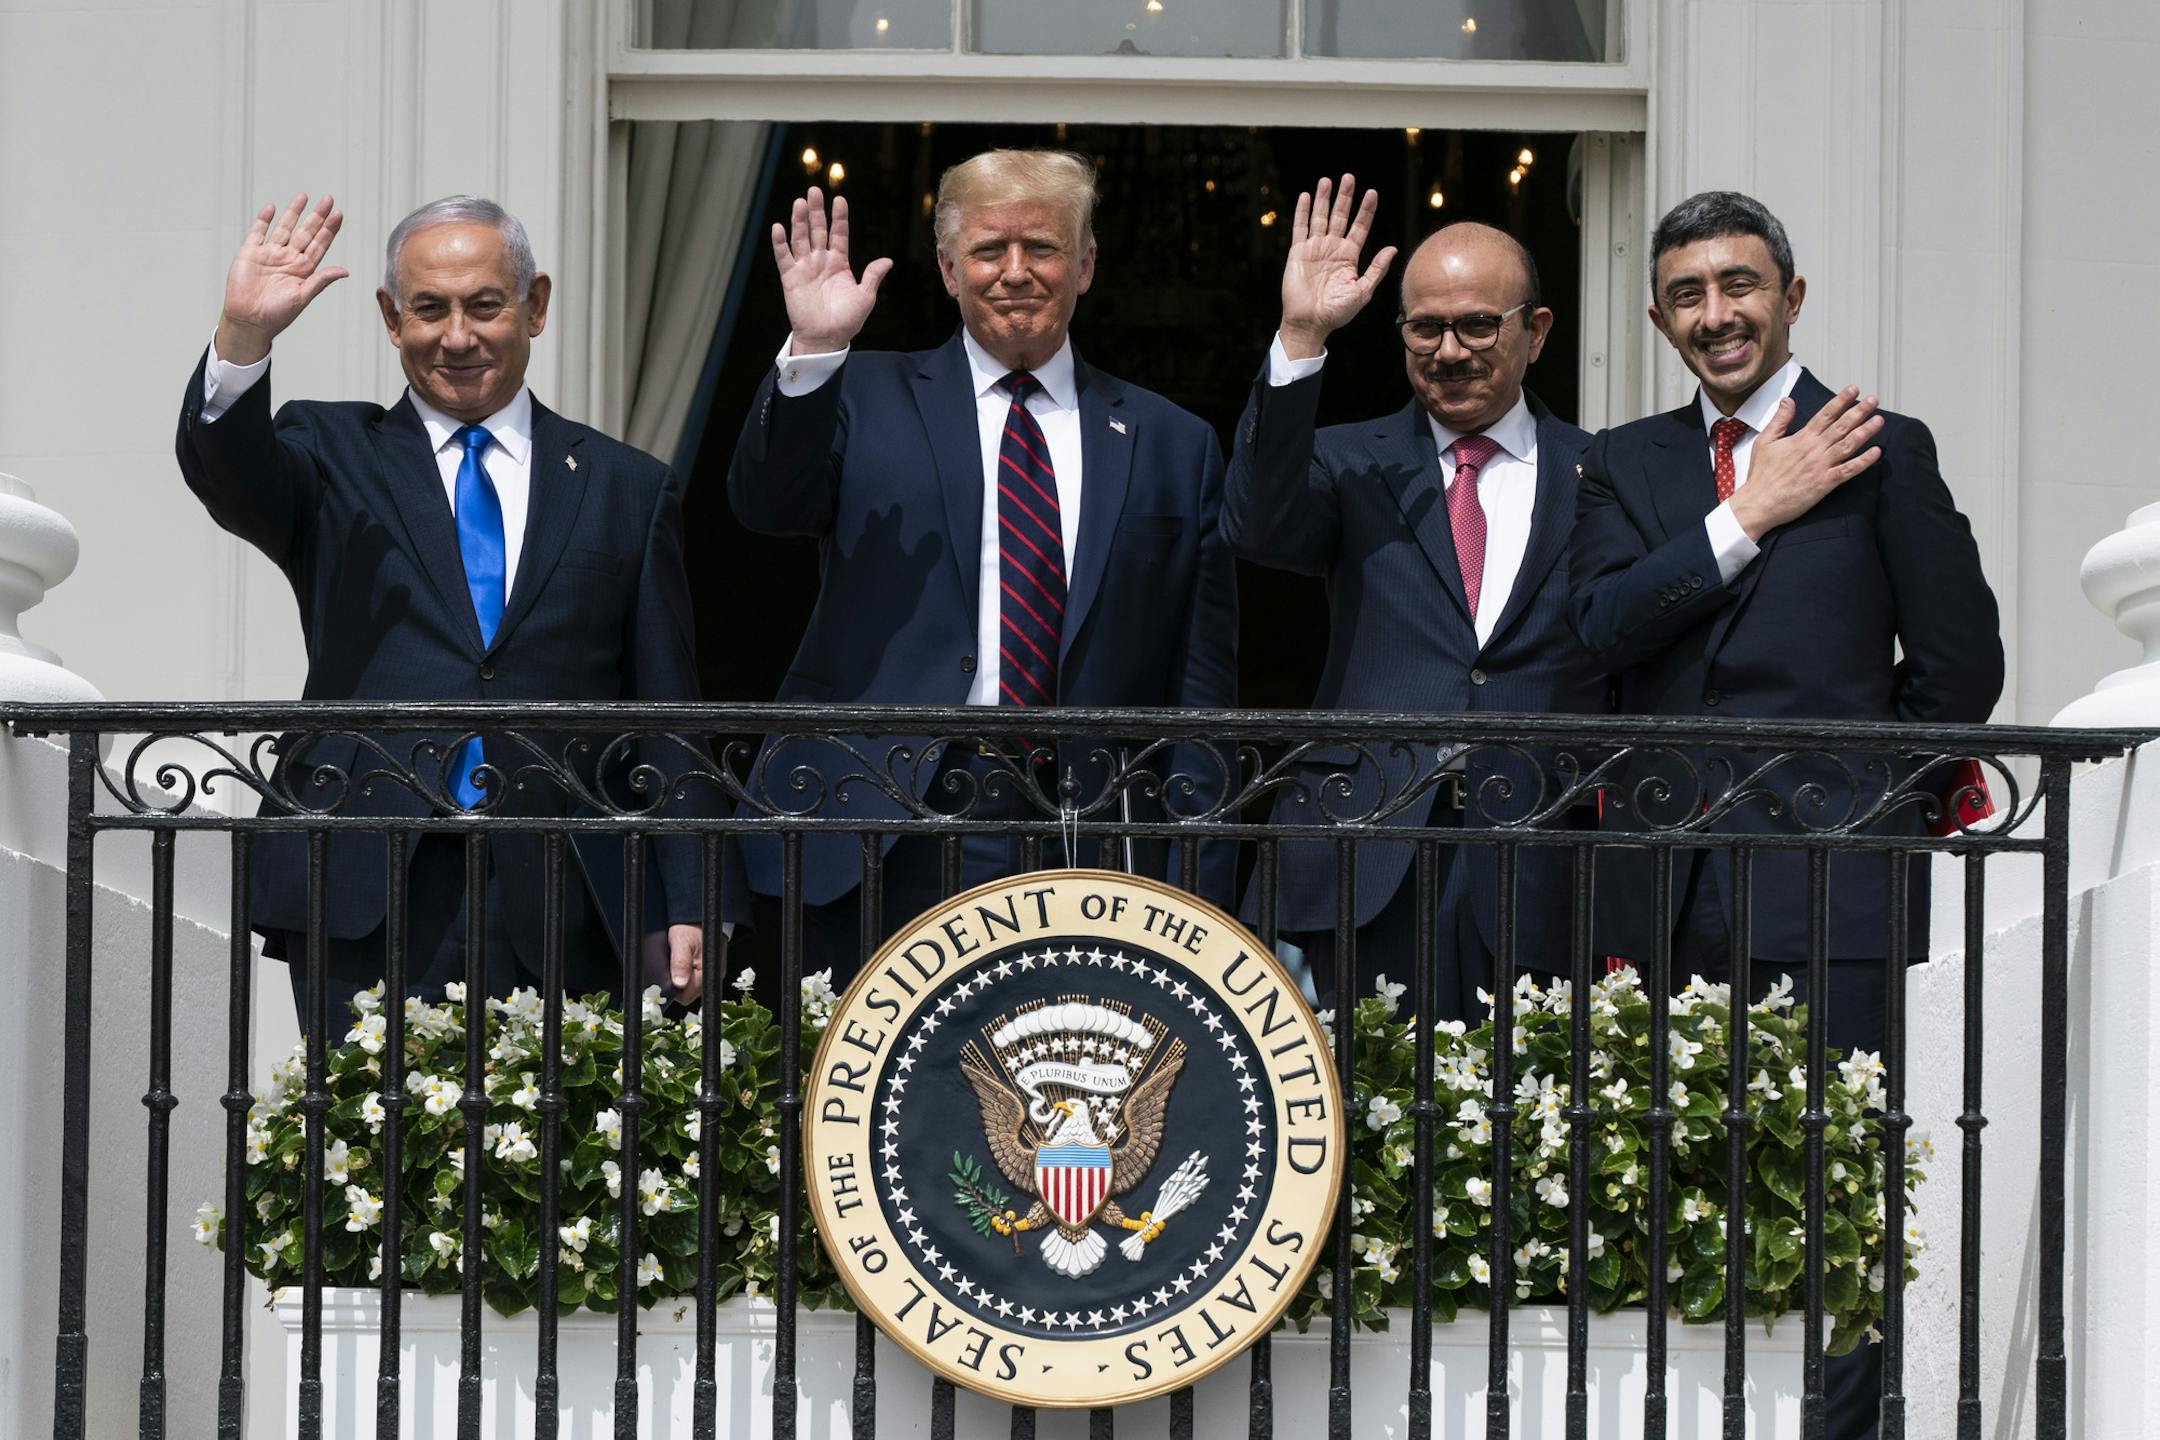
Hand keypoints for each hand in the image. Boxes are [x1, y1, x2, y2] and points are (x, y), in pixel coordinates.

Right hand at [215, 192, 348, 366]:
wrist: (249, 320)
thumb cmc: (278, 314)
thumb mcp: (303, 296)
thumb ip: (321, 280)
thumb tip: (345, 271)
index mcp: (304, 269)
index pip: (320, 244)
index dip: (329, 229)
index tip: (339, 214)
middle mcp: (289, 259)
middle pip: (306, 232)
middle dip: (317, 216)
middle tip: (328, 199)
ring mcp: (270, 254)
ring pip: (284, 228)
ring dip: (293, 212)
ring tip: (303, 196)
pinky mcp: (250, 253)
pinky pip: (258, 232)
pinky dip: (264, 219)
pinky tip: (272, 207)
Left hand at [666, 922, 714, 1005]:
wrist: (701, 914)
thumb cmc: (693, 926)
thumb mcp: (681, 942)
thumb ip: (680, 964)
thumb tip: (679, 983)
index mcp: (708, 971)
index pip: (686, 996)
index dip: (674, 990)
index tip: (667, 978)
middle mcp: (713, 974)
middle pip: (688, 993)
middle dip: (677, 984)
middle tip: (670, 967)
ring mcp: (711, 971)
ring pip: (691, 986)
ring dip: (681, 978)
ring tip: (676, 962)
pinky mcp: (708, 967)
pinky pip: (694, 977)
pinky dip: (686, 972)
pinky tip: (682, 961)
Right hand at [772, 187, 891, 355]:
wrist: (827, 338)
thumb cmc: (847, 320)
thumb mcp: (865, 297)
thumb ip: (873, 276)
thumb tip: (888, 260)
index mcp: (839, 263)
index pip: (839, 234)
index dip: (839, 217)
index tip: (839, 200)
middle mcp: (821, 261)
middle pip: (817, 230)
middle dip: (816, 211)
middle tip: (814, 191)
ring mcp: (805, 268)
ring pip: (801, 238)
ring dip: (799, 221)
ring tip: (799, 202)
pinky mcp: (791, 278)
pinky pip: (784, 257)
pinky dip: (780, 242)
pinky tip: (778, 227)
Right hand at [1278, 175, 1396, 360]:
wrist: (1311, 322)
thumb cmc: (1337, 312)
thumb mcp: (1363, 291)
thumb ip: (1377, 269)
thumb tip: (1392, 248)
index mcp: (1349, 256)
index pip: (1360, 227)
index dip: (1366, 210)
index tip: (1372, 193)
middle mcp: (1333, 248)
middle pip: (1340, 216)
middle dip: (1345, 197)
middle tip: (1349, 177)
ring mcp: (1315, 248)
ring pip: (1320, 217)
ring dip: (1324, 199)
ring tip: (1327, 180)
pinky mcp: (1298, 252)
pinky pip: (1300, 228)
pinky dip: (1302, 212)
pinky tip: (1306, 197)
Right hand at [1728, 386, 1884, 540]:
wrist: (1759, 503)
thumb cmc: (1761, 475)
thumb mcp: (1764, 442)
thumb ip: (1779, 420)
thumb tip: (1788, 401)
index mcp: (1801, 439)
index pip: (1825, 414)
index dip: (1841, 401)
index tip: (1853, 390)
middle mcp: (1814, 450)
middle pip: (1842, 426)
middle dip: (1860, 411)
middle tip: (1874, 400)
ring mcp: (1821, 466)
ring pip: (1849, 445)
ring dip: (1865, 431)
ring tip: (1879, 420)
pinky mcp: (1825, 484)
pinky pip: (1849, 470)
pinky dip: (1864, 461)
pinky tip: (1876, 452)